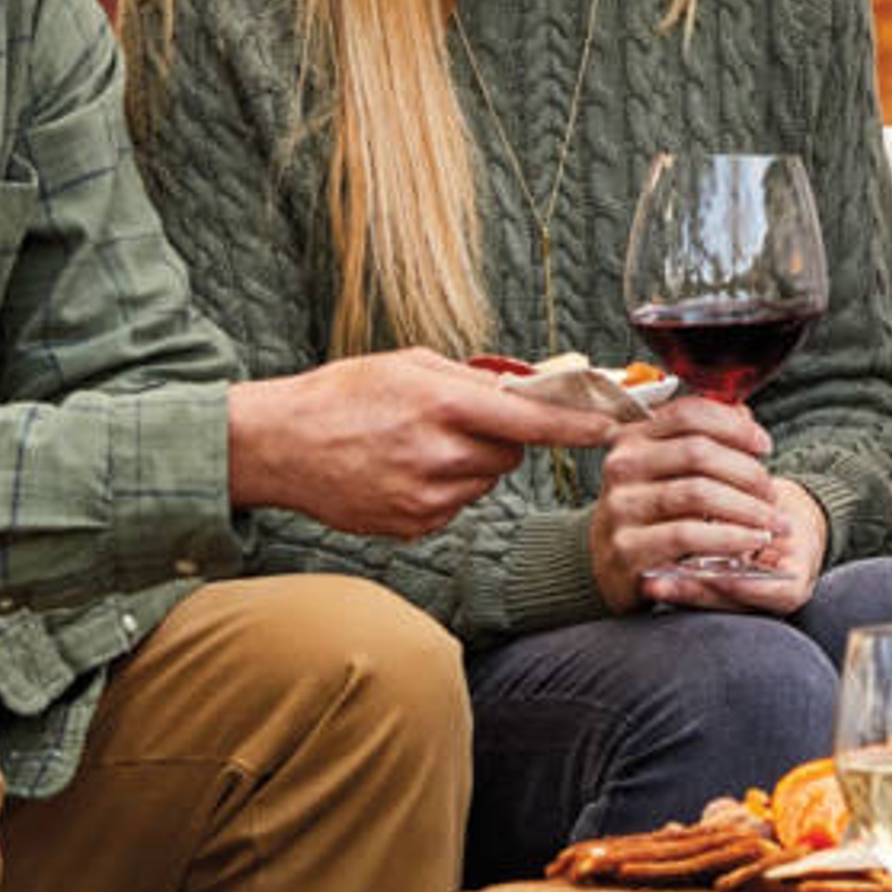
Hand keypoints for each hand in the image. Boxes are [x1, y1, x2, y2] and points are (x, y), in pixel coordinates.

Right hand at [226, 347, 609, 538]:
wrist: (277, 445)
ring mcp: (424, 498)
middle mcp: (438, 455)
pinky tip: (402, 471)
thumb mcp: (409, 365)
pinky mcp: (411, 526)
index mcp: (441, 404)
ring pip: (483, 482)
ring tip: (417, 445)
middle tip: (456, 421)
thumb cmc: (342, 394)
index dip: (578, 428)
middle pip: (511, 455)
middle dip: (499, 439)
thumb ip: (472, 380)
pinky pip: (455, 506)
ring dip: (469, 465)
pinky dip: (443, 489)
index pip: (531, 422)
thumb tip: (526, 390)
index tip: (614, 429)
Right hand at [588, 400, 798, 611]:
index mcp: (634, 437)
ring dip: (746, 508)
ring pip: (697, 493)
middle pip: (699, 452)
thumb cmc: (648, 509)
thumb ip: (702, 438)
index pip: (689, 413)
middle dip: (747, 472)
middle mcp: (623, 465)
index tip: (764, 446)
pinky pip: (688, 535)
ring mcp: (622, 506)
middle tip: (772, 494)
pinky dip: (729, 537)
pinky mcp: (627, 547)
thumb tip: (743, 413)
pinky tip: (750, 541)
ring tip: (772, 523)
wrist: (607, 562)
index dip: (734, 426)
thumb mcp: (667, 468)